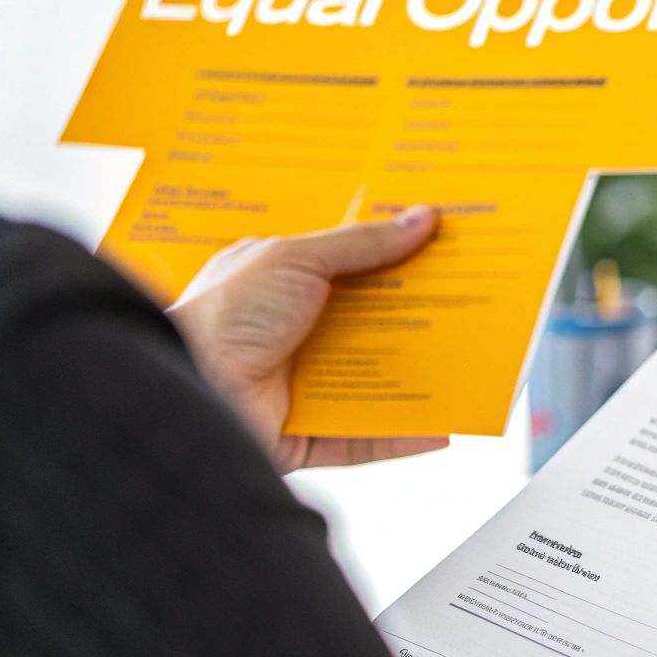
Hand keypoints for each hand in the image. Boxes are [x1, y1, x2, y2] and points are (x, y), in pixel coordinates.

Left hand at [166, 206, 449, 471]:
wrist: (185, 388)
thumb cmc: (224, 316)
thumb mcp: (296, 258)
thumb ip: (362, 243)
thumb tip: (419, 219)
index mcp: (284, 283)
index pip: (354, 267)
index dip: (397, 258)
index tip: (444, 251)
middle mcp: (294, 333)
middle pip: (372, 325)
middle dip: (419, 318)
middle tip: (472, 305)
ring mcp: (300, 385)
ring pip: (374, 381)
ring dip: (417, 377)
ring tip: (467, 366)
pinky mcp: (306, 435)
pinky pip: (365, 437)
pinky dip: (403, 435)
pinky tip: (441, 429)